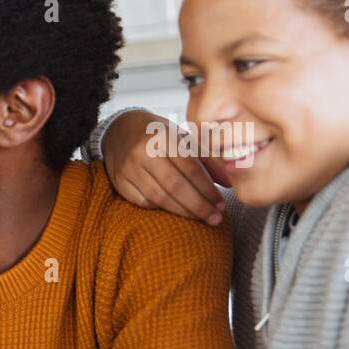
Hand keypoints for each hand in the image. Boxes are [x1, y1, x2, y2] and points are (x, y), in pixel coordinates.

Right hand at [102, 109, 226, 225]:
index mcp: (163, 137)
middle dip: (198, 205)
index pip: (190, 168)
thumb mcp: (183, 138)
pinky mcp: (119, 182)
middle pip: (174, 186)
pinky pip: (143, 202)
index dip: (207, 189)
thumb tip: (229, 182)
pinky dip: (162, 208)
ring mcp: (128, 169)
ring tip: (201, 218)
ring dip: (183, 211)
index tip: (221, 203)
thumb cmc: (159, 135)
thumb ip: (206, 158)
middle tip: (215, 218)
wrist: (120, 130)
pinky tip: (176, 210)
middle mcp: (143, 153)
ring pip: (159, 198)